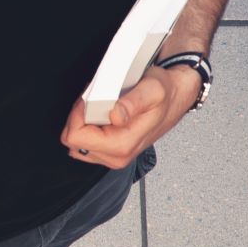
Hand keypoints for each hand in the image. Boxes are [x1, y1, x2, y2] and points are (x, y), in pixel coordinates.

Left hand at [60, 65, 199, 169]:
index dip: (78, 114)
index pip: (75, 138)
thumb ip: (132, 103)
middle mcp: (116, 156)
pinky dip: (89, 125)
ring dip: (84, 121)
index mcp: (122, 145)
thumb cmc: (164, 94)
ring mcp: (112, 156)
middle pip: (73, 141)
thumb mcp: (152, 90)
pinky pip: (85, 141)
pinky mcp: (109, 152)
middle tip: (99, 101)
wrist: (174, 98)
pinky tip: (104, 114)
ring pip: (77, 142)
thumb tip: (115, 115)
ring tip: (104, 107)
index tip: (90, 100)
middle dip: (80, 117)